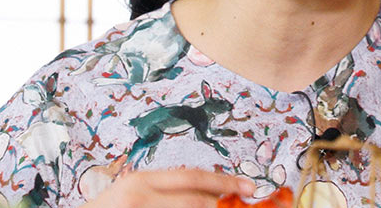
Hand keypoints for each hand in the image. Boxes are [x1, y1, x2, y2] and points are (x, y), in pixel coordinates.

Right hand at [82, 168, 255, 207]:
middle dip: (223, 202)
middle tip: (247, 204)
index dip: (224, 181)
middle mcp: (139, 198)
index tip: (249, 186)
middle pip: (194, 200)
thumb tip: (208, 194)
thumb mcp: (132, 193)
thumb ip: (164, 191)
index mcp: (139, 181)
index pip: (191, 177)